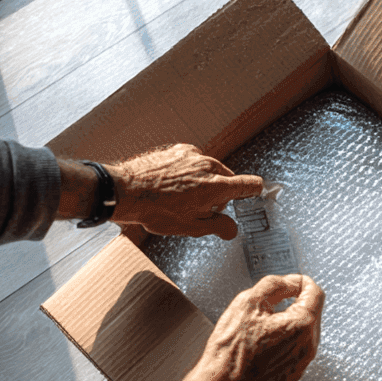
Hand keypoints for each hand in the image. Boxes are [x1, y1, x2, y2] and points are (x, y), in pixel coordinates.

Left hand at [106, 144, 262, 238]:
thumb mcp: (190, 227)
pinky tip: (172, 185)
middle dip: (219, 195)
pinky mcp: (177, 150)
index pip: (250, 184)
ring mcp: (192, 155)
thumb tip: (231, 229)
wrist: (125, 191)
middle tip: (200, 209)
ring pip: (209, 170)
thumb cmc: (155, 210)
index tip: (256, 192)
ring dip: (203, 182)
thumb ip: (216, 227)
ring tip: (181, 199)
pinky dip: (188, 172)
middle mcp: (208, 166)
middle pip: (226, 180)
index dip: (255, 190)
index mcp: (216, 186)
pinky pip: (192, 162)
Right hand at [193, 274, 324, 380]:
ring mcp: (301, 363)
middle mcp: (308, 346)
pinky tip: (260, 345)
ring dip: (287, 323)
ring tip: (259, 328)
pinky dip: (282, 341)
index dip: (300, 282)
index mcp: (302, 325)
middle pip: (311, 312)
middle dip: (293, 303)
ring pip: (302, 331)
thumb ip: (276, 284)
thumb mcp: (248, 302)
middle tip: (265, 307)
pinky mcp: (291, 374)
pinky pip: (294, 349)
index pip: (315, 291)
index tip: (289, 283)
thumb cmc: (230, 350)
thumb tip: (292, 281)